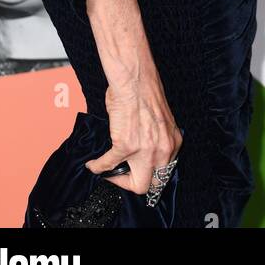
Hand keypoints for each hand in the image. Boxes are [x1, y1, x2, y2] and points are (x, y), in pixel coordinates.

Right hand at [86, 79, 182, 195]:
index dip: (148, 175)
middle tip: (123, 176)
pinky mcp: (125, 145)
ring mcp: (145, 150)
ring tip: (109, 171)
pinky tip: (92, 164)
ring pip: (136, 183)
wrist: (135, 79)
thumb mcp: (159, 122)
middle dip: (136, 183)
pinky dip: (98, 166)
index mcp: (172, 142)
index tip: (136, 170)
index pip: (164, 172)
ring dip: (119, 179)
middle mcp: (163, 150)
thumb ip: (154, 139)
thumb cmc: (145, 92)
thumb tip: (140, 150)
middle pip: (153, 185)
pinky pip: (108, 164)